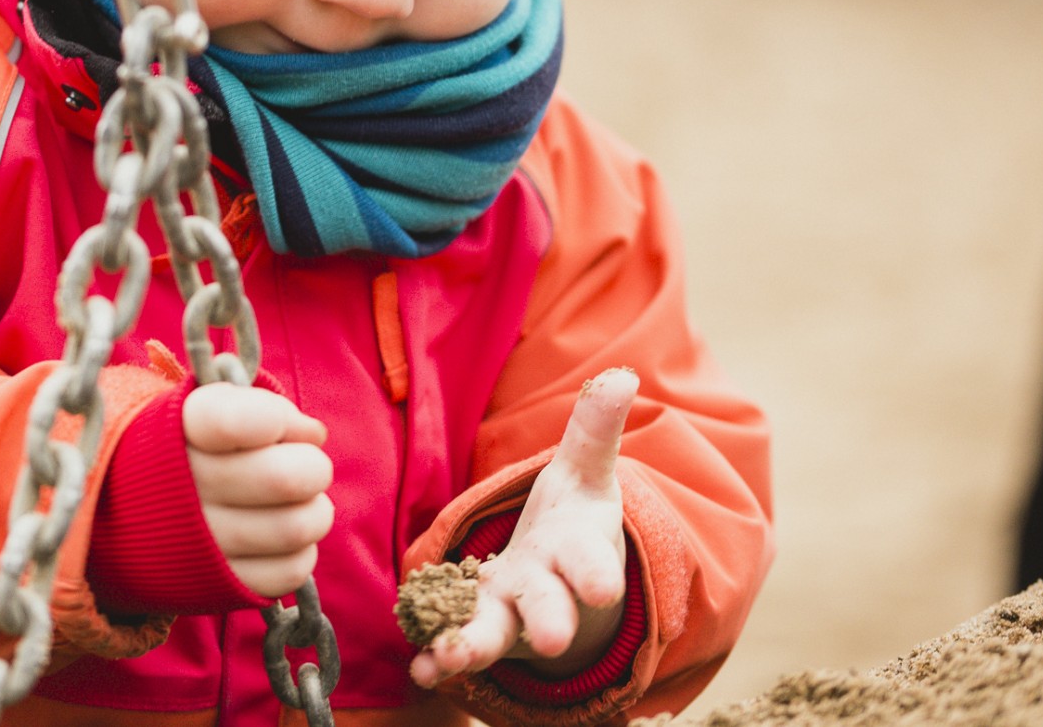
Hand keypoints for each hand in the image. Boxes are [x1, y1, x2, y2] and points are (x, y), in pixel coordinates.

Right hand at [184, 383, 333, 597]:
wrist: (133, 506)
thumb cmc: (195, 446)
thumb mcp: (214, 408)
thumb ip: (266, 408)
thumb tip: (313, 434)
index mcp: (179, 430)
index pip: (234, 421)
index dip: (275, 420)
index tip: (274, 425)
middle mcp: (184, 490)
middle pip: (285, 479)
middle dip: (312, 467)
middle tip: (304, 465)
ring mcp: (201, 544)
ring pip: (296, 528)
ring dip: (313, 511)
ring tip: (298, 501)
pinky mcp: (221, 584)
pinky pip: (290, 571)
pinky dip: (301, 551)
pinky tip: (281, 534)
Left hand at [410, 368, 637, 687]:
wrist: (558, 582)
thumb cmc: (572, 520)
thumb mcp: (585, 472)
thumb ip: (595, 429)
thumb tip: (621, 375)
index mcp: (578, 552)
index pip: (591, 563)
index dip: (595, 575)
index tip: (602, 589)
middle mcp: (548, 590)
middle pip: (549, 607)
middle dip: (550, 622)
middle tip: (552, 640)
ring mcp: (511, 616)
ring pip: (494, 634)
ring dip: (473, 645)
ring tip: (449, 656)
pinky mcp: (477, 630)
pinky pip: (457, 645)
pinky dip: (440, 659)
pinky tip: (421, 667)